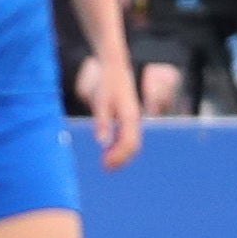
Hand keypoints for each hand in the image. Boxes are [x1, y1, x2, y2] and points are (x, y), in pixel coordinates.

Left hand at [88, 51, 142, 169]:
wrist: (115, 70)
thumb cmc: (108, 84)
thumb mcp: (102, 102)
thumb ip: (103, 122)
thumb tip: (101, 142)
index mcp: (130, 117)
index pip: (130, 143)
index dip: (119, 156)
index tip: (106, 164)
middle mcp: (135, 120)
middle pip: (133, 147)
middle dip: (121, 159)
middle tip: (106, 168)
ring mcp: (133, 120)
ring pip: (132, 144)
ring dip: (121, 156)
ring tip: (107, 164)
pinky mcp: (129, 119)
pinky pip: (128, 138)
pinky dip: (120, 148)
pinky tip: (109, 152)